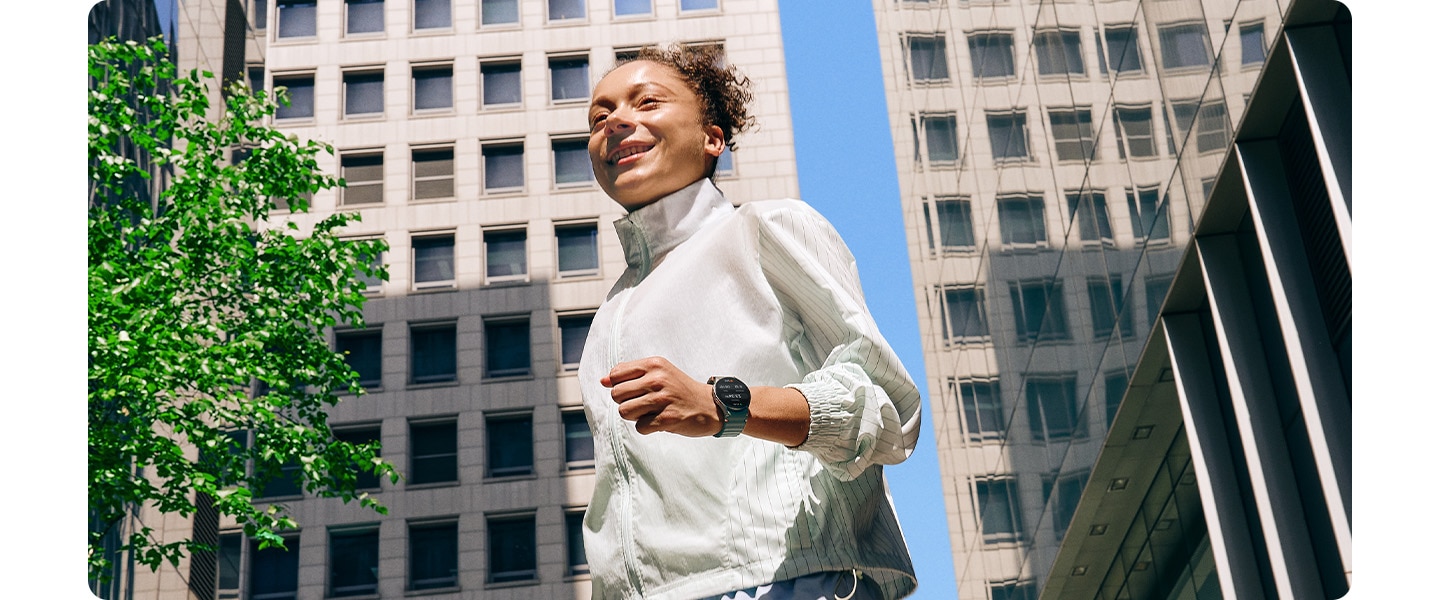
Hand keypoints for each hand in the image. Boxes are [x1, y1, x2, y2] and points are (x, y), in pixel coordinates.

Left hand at [601, 357, 722, 436]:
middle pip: (616, 394)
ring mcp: (663, 399)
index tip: (635, 391)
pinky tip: (660, 422)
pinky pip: (640, 427)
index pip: (616, 374)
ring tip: (651, 412)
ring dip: (635, 416)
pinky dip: (646, 428)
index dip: (619, 386)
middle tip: (644, 404)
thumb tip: (602, 381)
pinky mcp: (668, 418)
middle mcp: (658, 379)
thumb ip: (630, 374)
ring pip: (624, 412)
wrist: (712, 406)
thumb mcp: (659, 373)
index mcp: (654, 364)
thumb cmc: (680, 390)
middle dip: (626, 403)